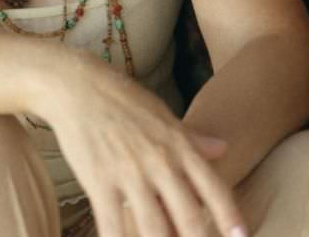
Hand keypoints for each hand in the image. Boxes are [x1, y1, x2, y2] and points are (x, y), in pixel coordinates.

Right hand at [41, 55, 247, 236]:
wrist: (77, 85)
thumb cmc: (121, 97)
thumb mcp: (161, 113)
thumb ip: (192, 138)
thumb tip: (223, 149)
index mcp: (178, 145)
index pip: (214, 189)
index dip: (231, 219)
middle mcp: (159, 161)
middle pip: (191, 219)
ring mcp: (129, 173)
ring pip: (155, 230)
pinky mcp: (99, 182)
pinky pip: (113, 226)